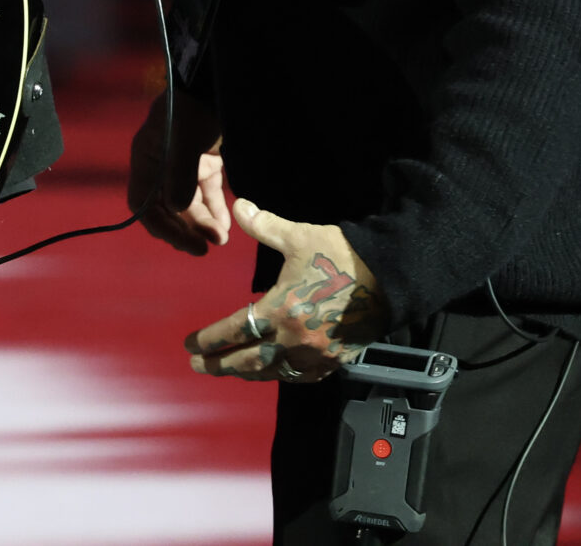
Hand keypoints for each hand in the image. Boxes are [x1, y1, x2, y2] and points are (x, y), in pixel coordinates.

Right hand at [126, 88, 229, 254]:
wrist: (218, 81)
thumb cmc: (196, 106)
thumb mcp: (186, 137)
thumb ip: (180, 173)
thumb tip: (175, 209)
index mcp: (147, 159)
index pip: (145, 204)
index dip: (162, 227)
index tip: (185, 242)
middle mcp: (161, 164)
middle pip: (168, 209)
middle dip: (186, 230)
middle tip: (206, 247)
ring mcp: (183, 163)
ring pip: (188, 204)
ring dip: (202, 223)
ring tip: (220, 239)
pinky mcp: (205, 161)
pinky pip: (206, 193)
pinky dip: (215, 209)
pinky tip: (225, 225)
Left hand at [182, 202, 387, 384]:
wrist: (390, 276)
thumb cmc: (341, 255)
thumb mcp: (299, 237)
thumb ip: (264, 226)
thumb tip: (239, 205)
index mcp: (280, 309)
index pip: (234, 331)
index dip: (209, 340)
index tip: (190, 344)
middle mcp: (293, 339)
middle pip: (248, 360)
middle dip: (220, 364)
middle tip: (198, 365)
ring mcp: (315, 354)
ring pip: (273, 372)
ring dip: (247, 372)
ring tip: (229, 369)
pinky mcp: (334, 360)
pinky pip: (301, 376)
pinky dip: (281, 375)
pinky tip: (272, 371)